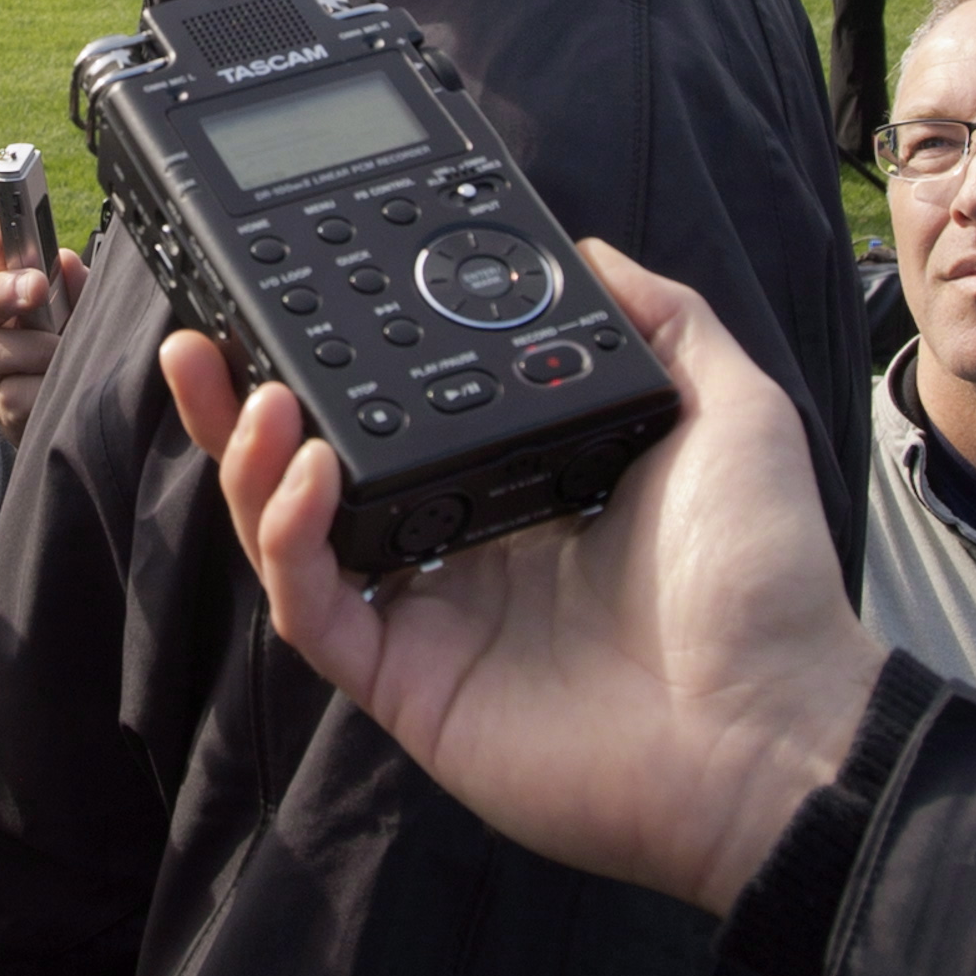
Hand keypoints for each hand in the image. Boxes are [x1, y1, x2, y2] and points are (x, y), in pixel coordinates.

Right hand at [0, 212, 86, 444]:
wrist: (107, 426)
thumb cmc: (91, 360)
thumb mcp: (88, 317)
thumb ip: (75, 288)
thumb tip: (62, 259)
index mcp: (16, 310)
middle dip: (3, 291)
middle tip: (36, 288)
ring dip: (34, 348)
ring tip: (66, 356)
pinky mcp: (9, 420)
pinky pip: (14, 398)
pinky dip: (42, 392)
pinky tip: (65, 393)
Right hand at [166, 239, 880, 914]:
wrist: (775, 728)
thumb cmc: (764, 583)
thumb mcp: (727, 409)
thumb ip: (661, 320)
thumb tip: (592, 247)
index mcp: (516, 485)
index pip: (394, 412)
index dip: (332, 357)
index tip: (293, 289)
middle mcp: (457, 550)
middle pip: (313, 469)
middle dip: (243, 403)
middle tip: (199, 336)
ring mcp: (426, 621)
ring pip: (290, 536)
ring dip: (249, 461)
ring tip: (250, 390)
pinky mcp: (406, 686)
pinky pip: (314, 609)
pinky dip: (291, 537)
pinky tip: (307, 472)